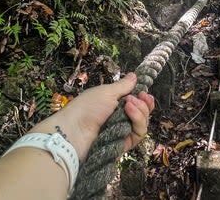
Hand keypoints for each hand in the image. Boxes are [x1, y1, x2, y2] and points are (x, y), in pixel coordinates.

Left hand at [28, 72, 154, 160]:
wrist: (74, 130)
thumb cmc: (87, 107)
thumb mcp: (106, 92)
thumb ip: (123, 86)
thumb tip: (134, 75)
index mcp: (116, 106)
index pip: (137, 103)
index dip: (144, 99)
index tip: (144, 92)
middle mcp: (121, 119)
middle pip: (143, 114)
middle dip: (144, 104)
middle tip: (136, 97)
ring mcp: (122, 132)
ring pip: (142, 124)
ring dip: (140, 112)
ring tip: (129, 104)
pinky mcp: (123, 144)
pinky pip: (138, 135)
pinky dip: (138, 122)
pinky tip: (129, 112)